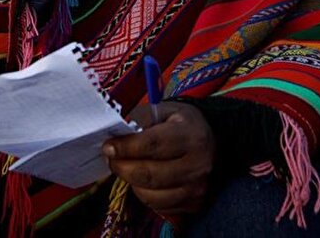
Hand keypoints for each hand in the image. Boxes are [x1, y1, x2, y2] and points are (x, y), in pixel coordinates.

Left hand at [104, 102, 215, 216]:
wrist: (211, 143)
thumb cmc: (182, 125)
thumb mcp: (163, 111)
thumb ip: (139, 119)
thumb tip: (115, 133)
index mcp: (191, 136)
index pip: (152, 144)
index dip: (126, 147)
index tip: (108, 147)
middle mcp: (198, 165)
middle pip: (149, 174)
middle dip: (122, 167)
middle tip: (111, 159)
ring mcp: (197, 188)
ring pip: (150, 195)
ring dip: (131, 183)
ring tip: (126, 168)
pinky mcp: (193, 205)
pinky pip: (158, 206)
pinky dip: (143, 195)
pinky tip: (142, 180)